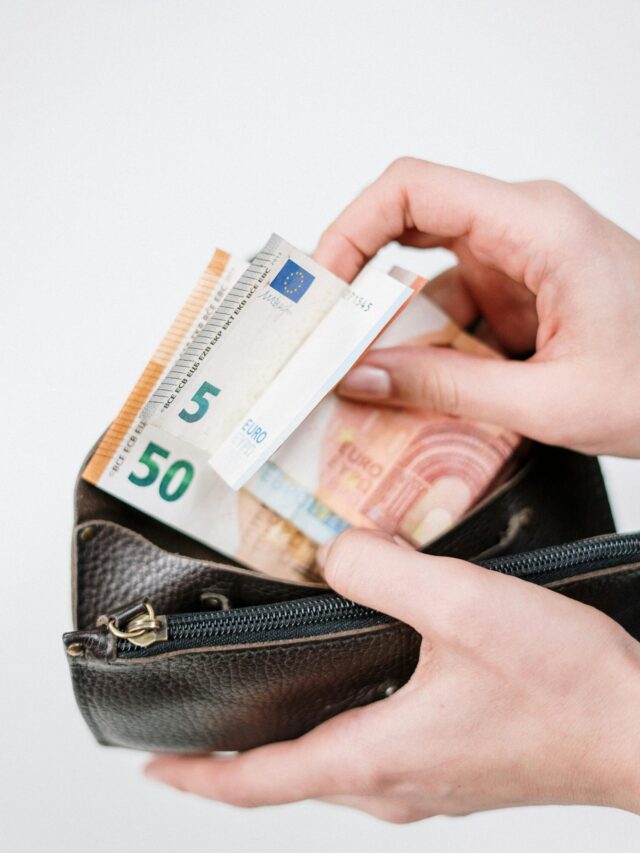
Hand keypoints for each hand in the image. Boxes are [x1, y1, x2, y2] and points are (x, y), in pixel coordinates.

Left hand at [145, 530, 639, 819]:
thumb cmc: (566, 688)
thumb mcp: (461, 605)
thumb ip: (382, 570)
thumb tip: (334, 551)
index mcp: (376, 756)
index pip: (258, 782)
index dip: (198, 773)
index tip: (155, 761)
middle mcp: (395, 784)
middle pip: (289, 779)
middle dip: (238, 754)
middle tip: (204, 719)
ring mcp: (429, 782)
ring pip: (334, 766)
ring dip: (290, 741)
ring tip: (264, 701)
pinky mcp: (458, 767)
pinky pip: (376, 754)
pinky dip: (341, 728)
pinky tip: (356, 685)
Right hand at [313, 158, 639, 457]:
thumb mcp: (548, 399)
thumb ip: (446, 387)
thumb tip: (360, 377)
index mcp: (536, 226)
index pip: (413, 189)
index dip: (349, 227)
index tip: (317, 284)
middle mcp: (523, 227)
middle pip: (408, 227)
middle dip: (357, 283)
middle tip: (321, 334)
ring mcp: (520, 257)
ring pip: (426, 276)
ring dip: (394, 328)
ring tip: (366, 380)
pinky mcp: (521, 289)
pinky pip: (453, 306)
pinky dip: (427, 345)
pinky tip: (415, 387)